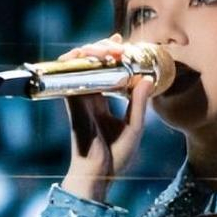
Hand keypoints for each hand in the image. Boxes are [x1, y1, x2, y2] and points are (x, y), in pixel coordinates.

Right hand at [57, 32, 153, 201]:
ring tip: (110, 49)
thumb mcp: (134, 127)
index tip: (121, 43)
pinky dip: (76, 61)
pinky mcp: (72, 101)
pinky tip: (90, 54)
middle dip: (103, 48)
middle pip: (91, 63)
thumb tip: (148, 80)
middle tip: (118, 46)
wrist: (98, 174)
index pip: (104, 71)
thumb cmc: (116, 157)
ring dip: (92, 51)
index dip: (110, 54)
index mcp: (101, 102)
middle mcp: (88, 96)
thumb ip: (139, 104)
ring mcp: (79, 97)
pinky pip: (69, 75)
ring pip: (80, 64)